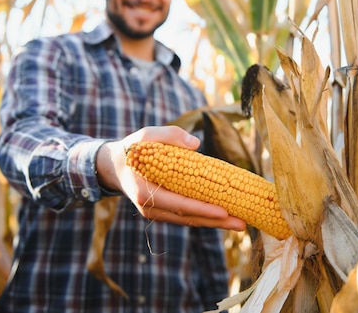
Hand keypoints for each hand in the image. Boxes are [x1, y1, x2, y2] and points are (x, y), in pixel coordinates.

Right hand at [96, 126, 245, 230]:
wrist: (116, 166)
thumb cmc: (133, 148)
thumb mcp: (146, 135)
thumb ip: (170, 135)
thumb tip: (195, 144)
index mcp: (144, 191)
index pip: (177, 203)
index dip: (201, 209)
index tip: (223, 211)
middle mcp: (149, 207)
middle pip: (187, 217)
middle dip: (215, 221)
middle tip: (241, 222)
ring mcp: (156, 212)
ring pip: (188, 220)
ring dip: (214, 223)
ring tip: (239, 222)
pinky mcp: (163, 212)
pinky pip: (186, 216)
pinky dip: (204, 217)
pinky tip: (224, 217)